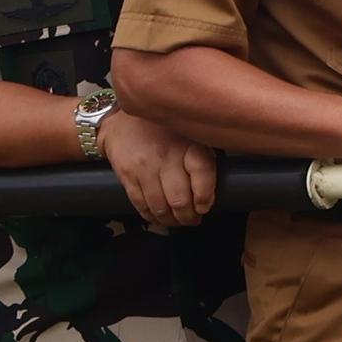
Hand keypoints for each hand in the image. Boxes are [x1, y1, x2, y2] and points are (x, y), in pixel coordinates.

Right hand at [100, 109, 218, 230]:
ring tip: (176, 220)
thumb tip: (219, 188)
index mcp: (188, 142)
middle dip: (188, 217)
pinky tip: (158, 216)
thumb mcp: (190, 134)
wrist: (122, 120)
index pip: (202, 171)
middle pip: (180, 199)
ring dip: (171, 221)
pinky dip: (151, 216)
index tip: (204, 206)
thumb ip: (204, 157)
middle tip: (192, 219)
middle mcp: (167, 154)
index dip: (205, 196)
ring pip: (160, 207)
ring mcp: (145, 166)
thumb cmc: (163, 130)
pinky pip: (141, 205)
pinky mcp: (128, 175)